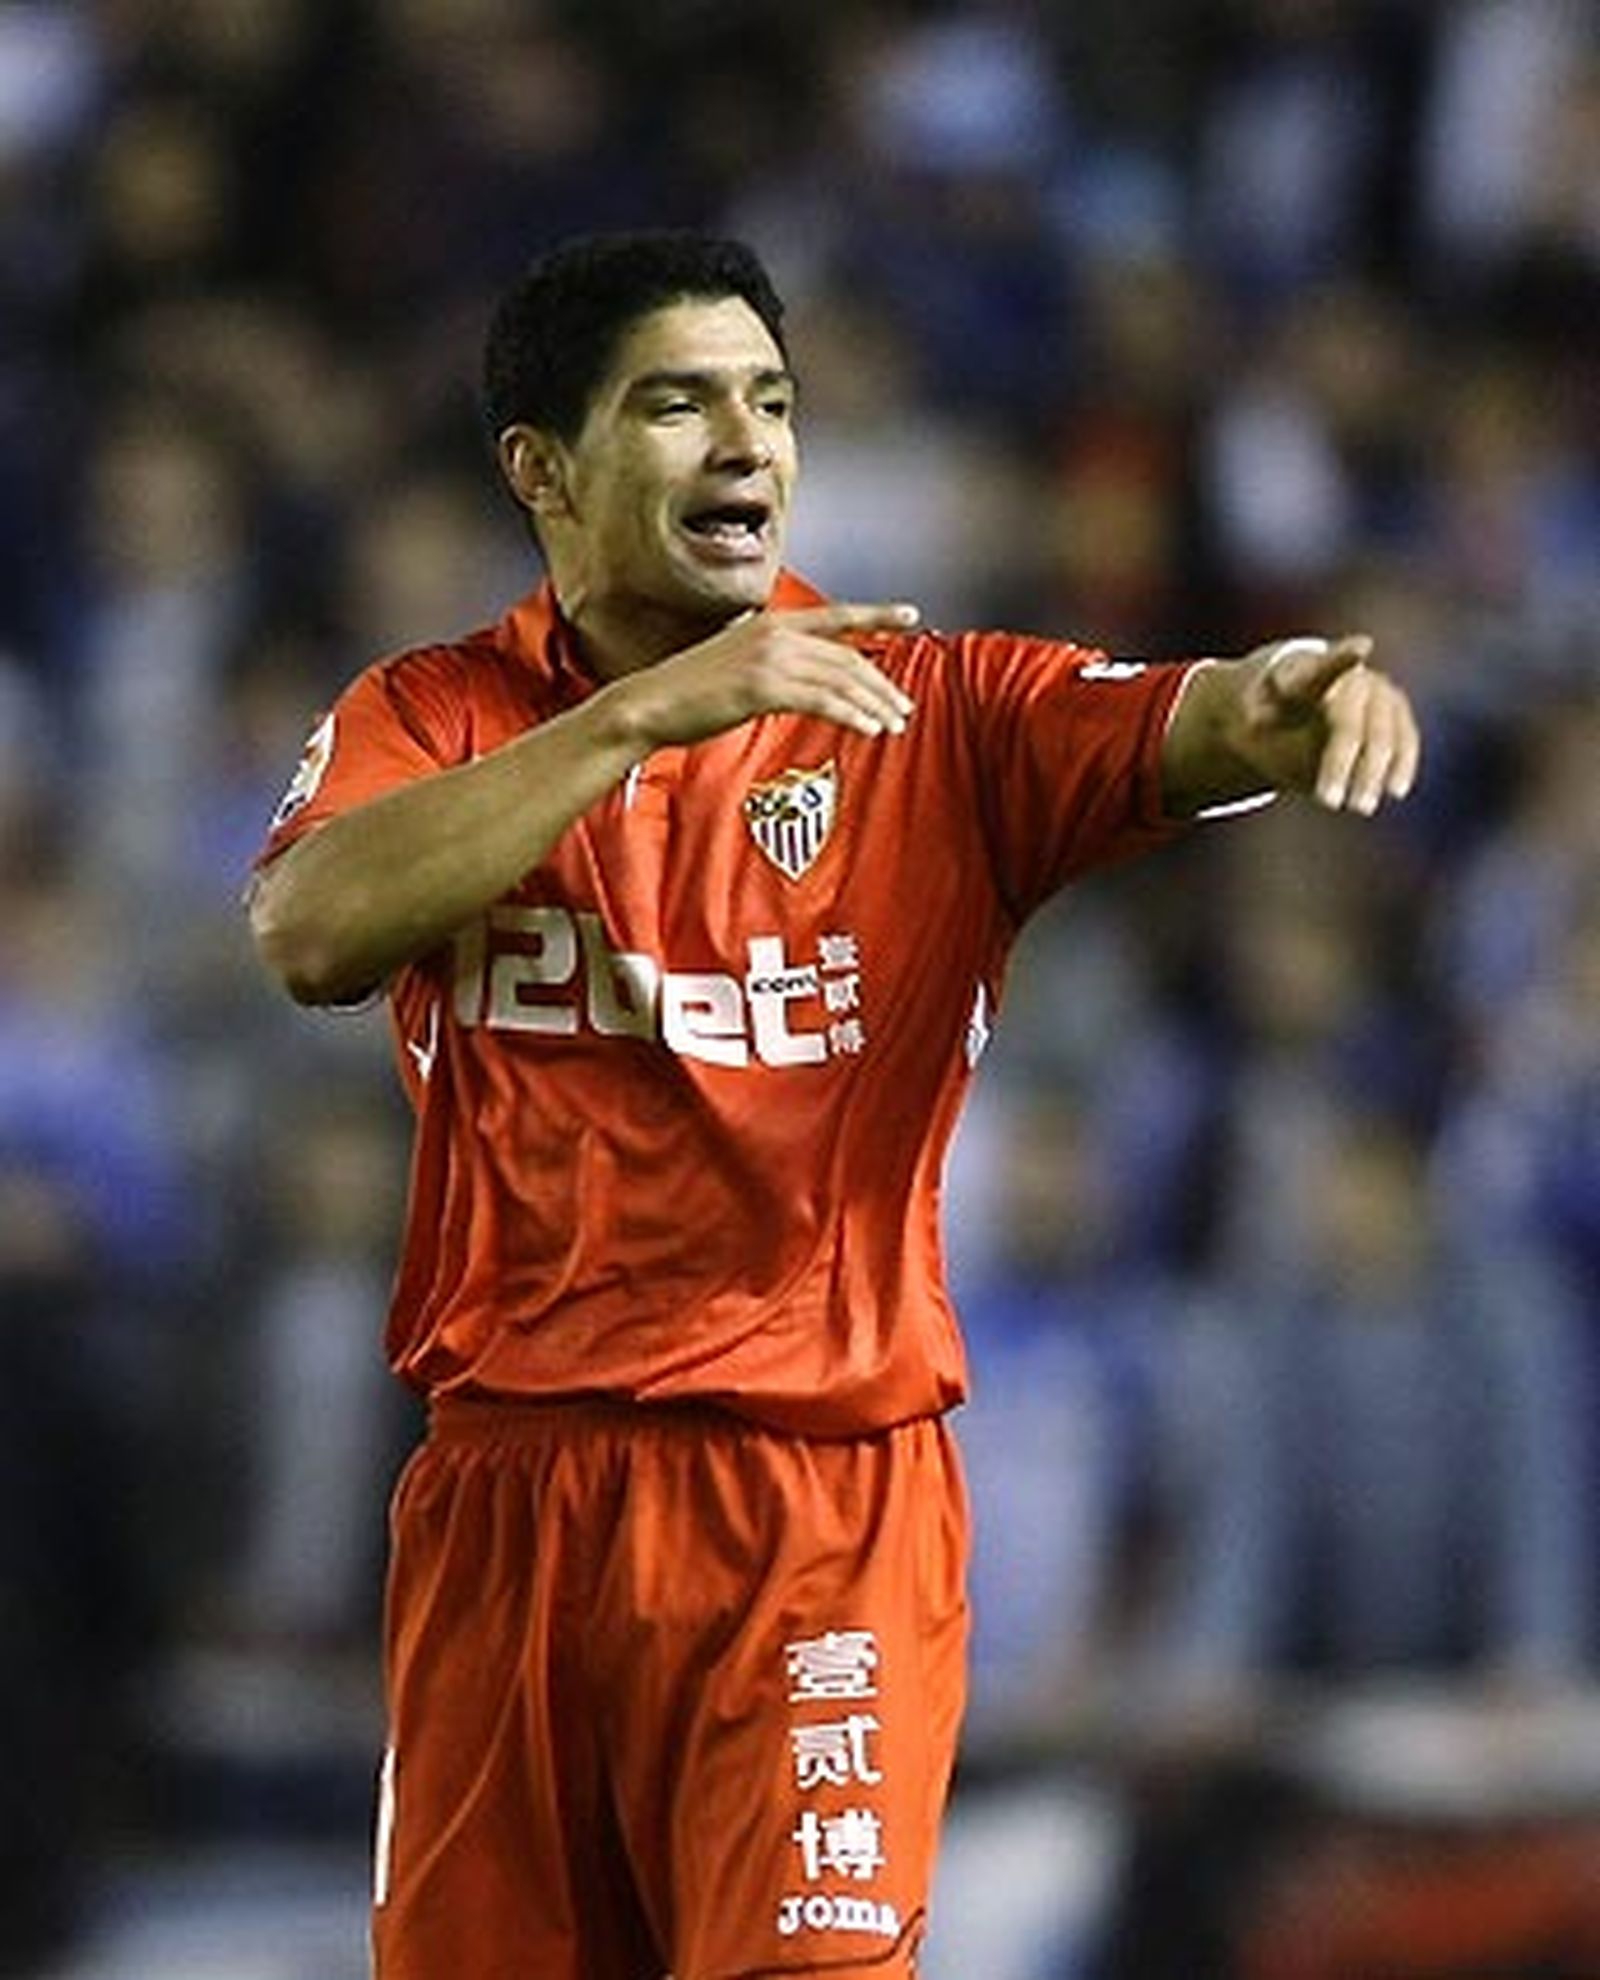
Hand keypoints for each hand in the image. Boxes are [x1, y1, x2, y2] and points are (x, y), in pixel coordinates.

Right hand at [612, 602, 920, 749]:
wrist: (650, 703)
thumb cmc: (690, 691)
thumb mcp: (736, 661)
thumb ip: (772, 661)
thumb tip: (802, 678)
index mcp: (772, 622)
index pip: (837, 616)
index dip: (878, 614)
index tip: (912, 616)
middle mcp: (775, 634)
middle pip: (847, 656)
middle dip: (881, 684)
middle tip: (903, 708)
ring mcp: (769, 659)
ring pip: (840, 680)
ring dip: (873, 704)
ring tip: (893, 725)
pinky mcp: (762, 688)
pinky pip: (822, 701)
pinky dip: (850, 716)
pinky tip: (868, 730)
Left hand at [1242, 634, 1420, 813]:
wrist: (1299, 702)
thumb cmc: (1272, 709)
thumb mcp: (1253, 714)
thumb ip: (1260, 715)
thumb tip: (1258, 716)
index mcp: (1311, 671)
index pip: (1323, 668)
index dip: (1342, 659)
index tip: (1362, 647)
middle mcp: (1351, 677)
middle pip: (1348, 724)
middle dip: (1339, 764)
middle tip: (1328, 802)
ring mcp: (1379, 692)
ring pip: (1382, 734)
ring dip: (1373, 773)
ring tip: (1361, 807)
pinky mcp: (1396, 712)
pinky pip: (1405, 737)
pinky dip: (1401, 764)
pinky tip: (1395, 790)